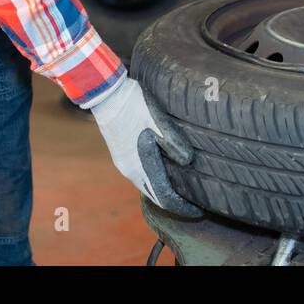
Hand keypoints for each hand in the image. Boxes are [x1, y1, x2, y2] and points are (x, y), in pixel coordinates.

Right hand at [87, 77, 201, 217]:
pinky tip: (165, 171)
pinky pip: (140, 175)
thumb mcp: (157, 121)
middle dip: (174, 203)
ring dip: (163, 191)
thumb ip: (173, 142)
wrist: (106, 93)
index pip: (163, 197)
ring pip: (146, 185)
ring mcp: (123, 163)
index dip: (181, 207)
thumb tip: (188, 162)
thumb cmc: (133, 105)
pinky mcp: (121, 154)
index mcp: (139, 166)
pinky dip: (154, 180)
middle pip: (154, 195)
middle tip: (193, 203)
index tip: (197, 211)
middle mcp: (129, 170)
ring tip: (182, 189)